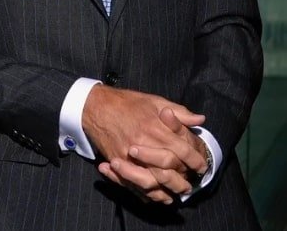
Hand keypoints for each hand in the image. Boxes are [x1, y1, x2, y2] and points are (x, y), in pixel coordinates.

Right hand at [83, 86, 207, 202]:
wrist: (94, 106)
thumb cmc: (126, 102)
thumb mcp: (154, 101)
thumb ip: (179, 112)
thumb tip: (199, 120)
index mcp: (156, 129)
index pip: (183, 150)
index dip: (196, 160)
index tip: (202, 166)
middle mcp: (144, 145)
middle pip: (170, 170)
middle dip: (183, 180)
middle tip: (190, 184)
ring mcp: (129, 156)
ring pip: (152, 182)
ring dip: (166, 190)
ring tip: (175, 193)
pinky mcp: (117, 162)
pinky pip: (133, 183)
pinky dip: (145, 193)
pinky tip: (155, 195)